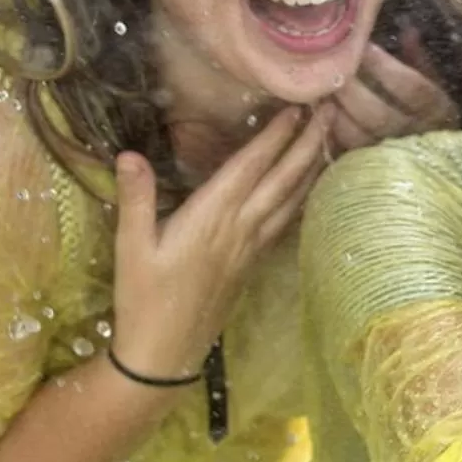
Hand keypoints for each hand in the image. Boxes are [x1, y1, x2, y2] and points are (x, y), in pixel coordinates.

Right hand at [108, 106, 329, 378]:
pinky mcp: (252, 263)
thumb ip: (135, 199)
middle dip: (308, 143)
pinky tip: (309, 190)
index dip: (276, 136)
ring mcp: (250, 247)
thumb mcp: (130, 248)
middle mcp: (239, 228)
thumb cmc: (142, 299)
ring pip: (291, 200)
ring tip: (330, 139)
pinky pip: (285, 223)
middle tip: (332, 111)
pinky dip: (302, 199)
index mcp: (211, 218)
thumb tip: (129, 154)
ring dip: (311, 167)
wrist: (164, 354)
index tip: (298, 107)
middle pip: (283, 179)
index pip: (251, 167)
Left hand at [327, 39, 461, 155]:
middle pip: (378, 115)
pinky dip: (327, 128)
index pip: (413, 89)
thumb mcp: (434, 80)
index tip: (365, 46)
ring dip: (334, 109)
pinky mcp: (367, 164)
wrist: (436, 154)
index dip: (386, 68)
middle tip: (331, 66)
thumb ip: (420, 57)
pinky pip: (342, 149)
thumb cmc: (430, 105)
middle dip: (351, 89)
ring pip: (356, 135)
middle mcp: (413, 135)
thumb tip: (409, 30)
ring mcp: (389, 154)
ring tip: (319, 86)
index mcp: (436, 110)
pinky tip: (317, 107)